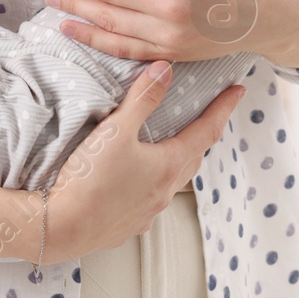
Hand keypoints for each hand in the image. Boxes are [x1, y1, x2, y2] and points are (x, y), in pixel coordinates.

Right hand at [44, 60, 244, 260]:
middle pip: (193, 158)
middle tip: (205, 117)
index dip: (223, 109)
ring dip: (175, 161)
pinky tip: (135, 179)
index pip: (207, 131)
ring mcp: (147, 212)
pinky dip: (150, 183)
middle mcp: (164, 192)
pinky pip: (149, 200)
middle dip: (202, 135)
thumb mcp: (116, 130)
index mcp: (168, 166)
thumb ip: (143, 98)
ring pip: (171, 181)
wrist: (60, 227)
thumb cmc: (89, 179)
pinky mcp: (128, 225)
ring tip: (168, 146)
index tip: (237, 92)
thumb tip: (165, 70)